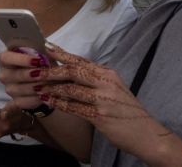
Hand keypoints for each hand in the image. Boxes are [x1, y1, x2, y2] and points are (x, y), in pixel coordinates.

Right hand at [0, 48, 51, 109]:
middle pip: (13, 75)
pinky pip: (22, 103)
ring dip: (35, 87)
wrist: (43, 77)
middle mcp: (4, 74)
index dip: (21, 59)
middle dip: (31, 75)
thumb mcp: (41, 52)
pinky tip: (45, 96)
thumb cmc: (40, 61)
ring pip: (18, 90)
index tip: (38, 60)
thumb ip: (42, 49)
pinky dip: (35, 100)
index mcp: (6, 59)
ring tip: (49, 84)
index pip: (6, 58)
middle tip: (46, 73)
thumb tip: (48, 48)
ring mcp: (9, 89)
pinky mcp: (15, 101)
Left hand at [35, 44, 164, 156]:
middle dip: (52, 71)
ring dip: (52, 89)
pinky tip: (49, 102)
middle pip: (73, 71)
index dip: (62, 54)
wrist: (147, 133)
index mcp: (108, 73)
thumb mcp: (114, 89)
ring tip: (37, 87)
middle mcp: (106, 82)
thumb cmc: (127, 111)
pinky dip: (59, 104)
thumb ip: (96, 79)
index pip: (81, 60)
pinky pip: (74, 107)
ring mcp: (103, 99)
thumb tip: (72, 72)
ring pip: (71, 89)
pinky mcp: (100, 116)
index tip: (46, 47)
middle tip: (34, 71)